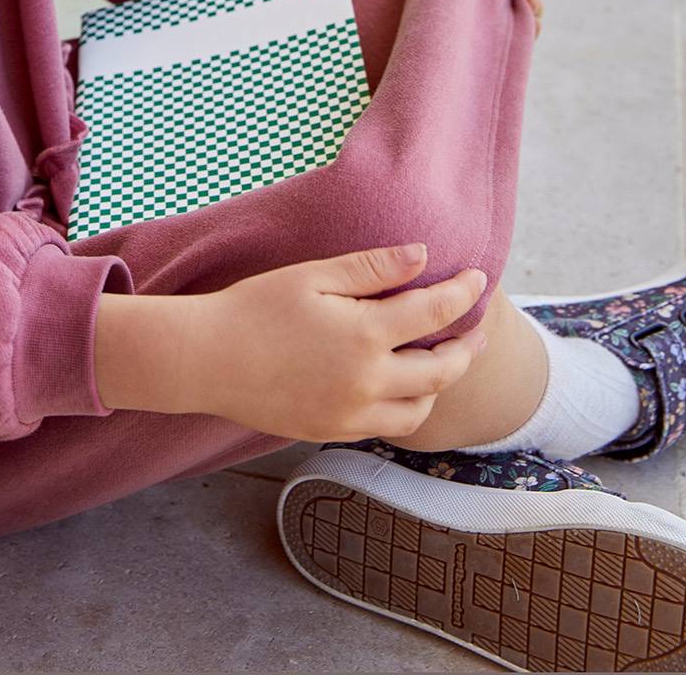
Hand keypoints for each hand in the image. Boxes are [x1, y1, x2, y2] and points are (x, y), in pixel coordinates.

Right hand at [95, 244, 488, 443]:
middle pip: (442, 370)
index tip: (480, 278)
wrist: (205, 360)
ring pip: (421, 408)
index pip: (435, 313)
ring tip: (443, 360)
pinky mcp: (333, 431)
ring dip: (440, 384)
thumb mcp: (313, 276)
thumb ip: (372, 268)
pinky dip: (408, 406)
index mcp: (365, 336)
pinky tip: (402, 386)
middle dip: (467, 347)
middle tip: (479, 329)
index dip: (463, 294)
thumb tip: (422, 255)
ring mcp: (352, 413)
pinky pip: (388, 425)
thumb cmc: (254, 308)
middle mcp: (368, 382)